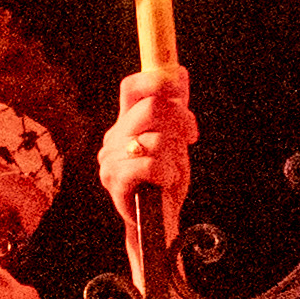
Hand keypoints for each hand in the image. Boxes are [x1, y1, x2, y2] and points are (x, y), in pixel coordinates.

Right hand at [99, 65, 195, 225]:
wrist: (158, 224)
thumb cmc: (166, 182)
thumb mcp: (175, 141)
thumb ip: (174, 110)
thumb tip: (179, 74)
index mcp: (126, 123)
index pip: (132, 87)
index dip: (156, 80)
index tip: (180, 88)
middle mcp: (114, 137)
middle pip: (152, 107)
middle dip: (180, 120)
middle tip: (188, 137)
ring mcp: (111, 159)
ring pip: (157, 138)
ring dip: (174, 156)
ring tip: (170, 172)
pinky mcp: (115, 181)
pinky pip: (150, 164)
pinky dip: (166, 173)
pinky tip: (164, 183)